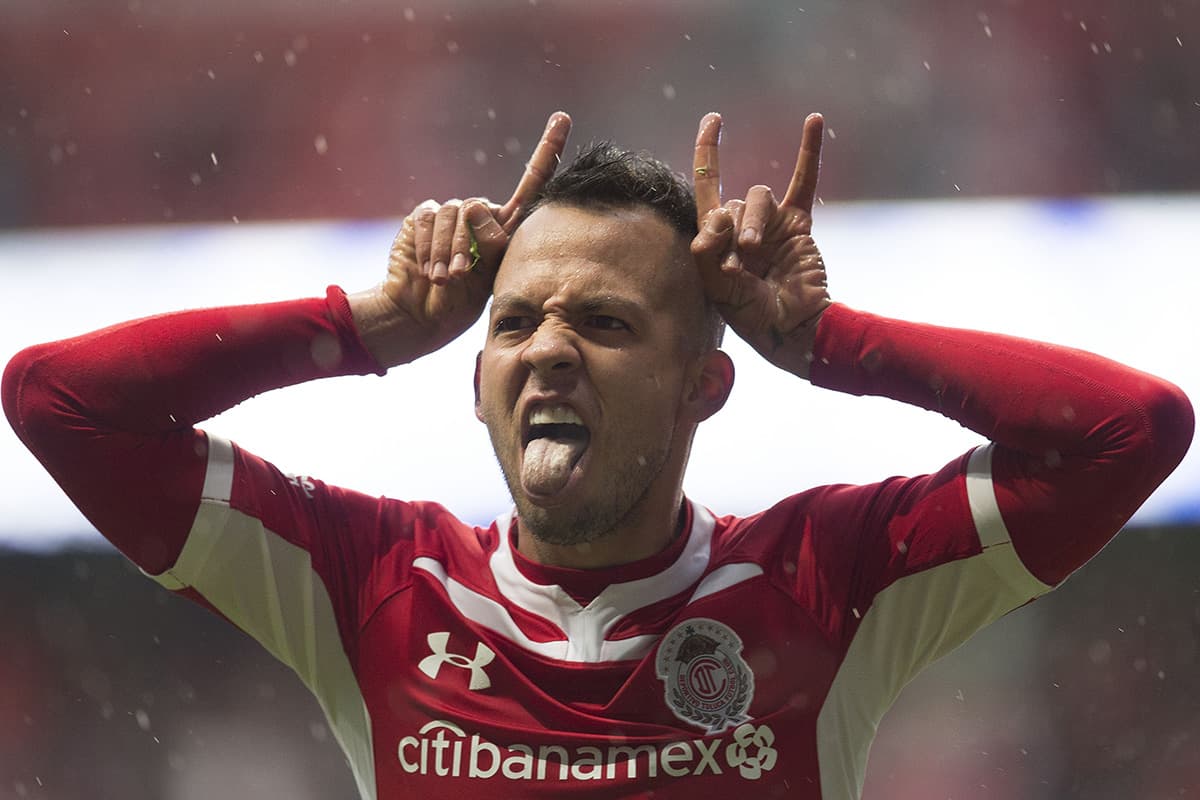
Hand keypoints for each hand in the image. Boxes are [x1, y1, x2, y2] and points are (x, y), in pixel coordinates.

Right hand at [350, 112, 571, 366]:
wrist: (423, 313)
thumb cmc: (462, 302)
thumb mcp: (491, 277)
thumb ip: (493, 241)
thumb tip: (474, 205)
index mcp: (507, 225)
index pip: (533, 182)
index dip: (548, 149)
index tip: (563, 118)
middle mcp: (481, 212)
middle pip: (481, 209)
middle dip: (471, 245)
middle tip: (463, 275)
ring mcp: (451, 212)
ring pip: (454, 214)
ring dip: (449, 251)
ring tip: (445, 278)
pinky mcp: (423, 215)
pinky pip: (429, 219)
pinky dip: (428, 247)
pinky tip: (428, 269)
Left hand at [689, 112, 830, 377]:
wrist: (792, 326)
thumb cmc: (751, 314)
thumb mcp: (717, 288)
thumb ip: (706, 252)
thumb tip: (714, 215)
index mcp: (717, 238)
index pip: (708, 185)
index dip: (708, 152)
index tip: (714, 121)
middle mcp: (742, 225)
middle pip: (732, 201)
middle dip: (732, 229)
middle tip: (737, 265)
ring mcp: (771, 222)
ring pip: (757, 196)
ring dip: (753, 221)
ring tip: (754, 251)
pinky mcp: (798, 222)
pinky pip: (804, 182)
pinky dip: (809, 152)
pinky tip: (812, 120)